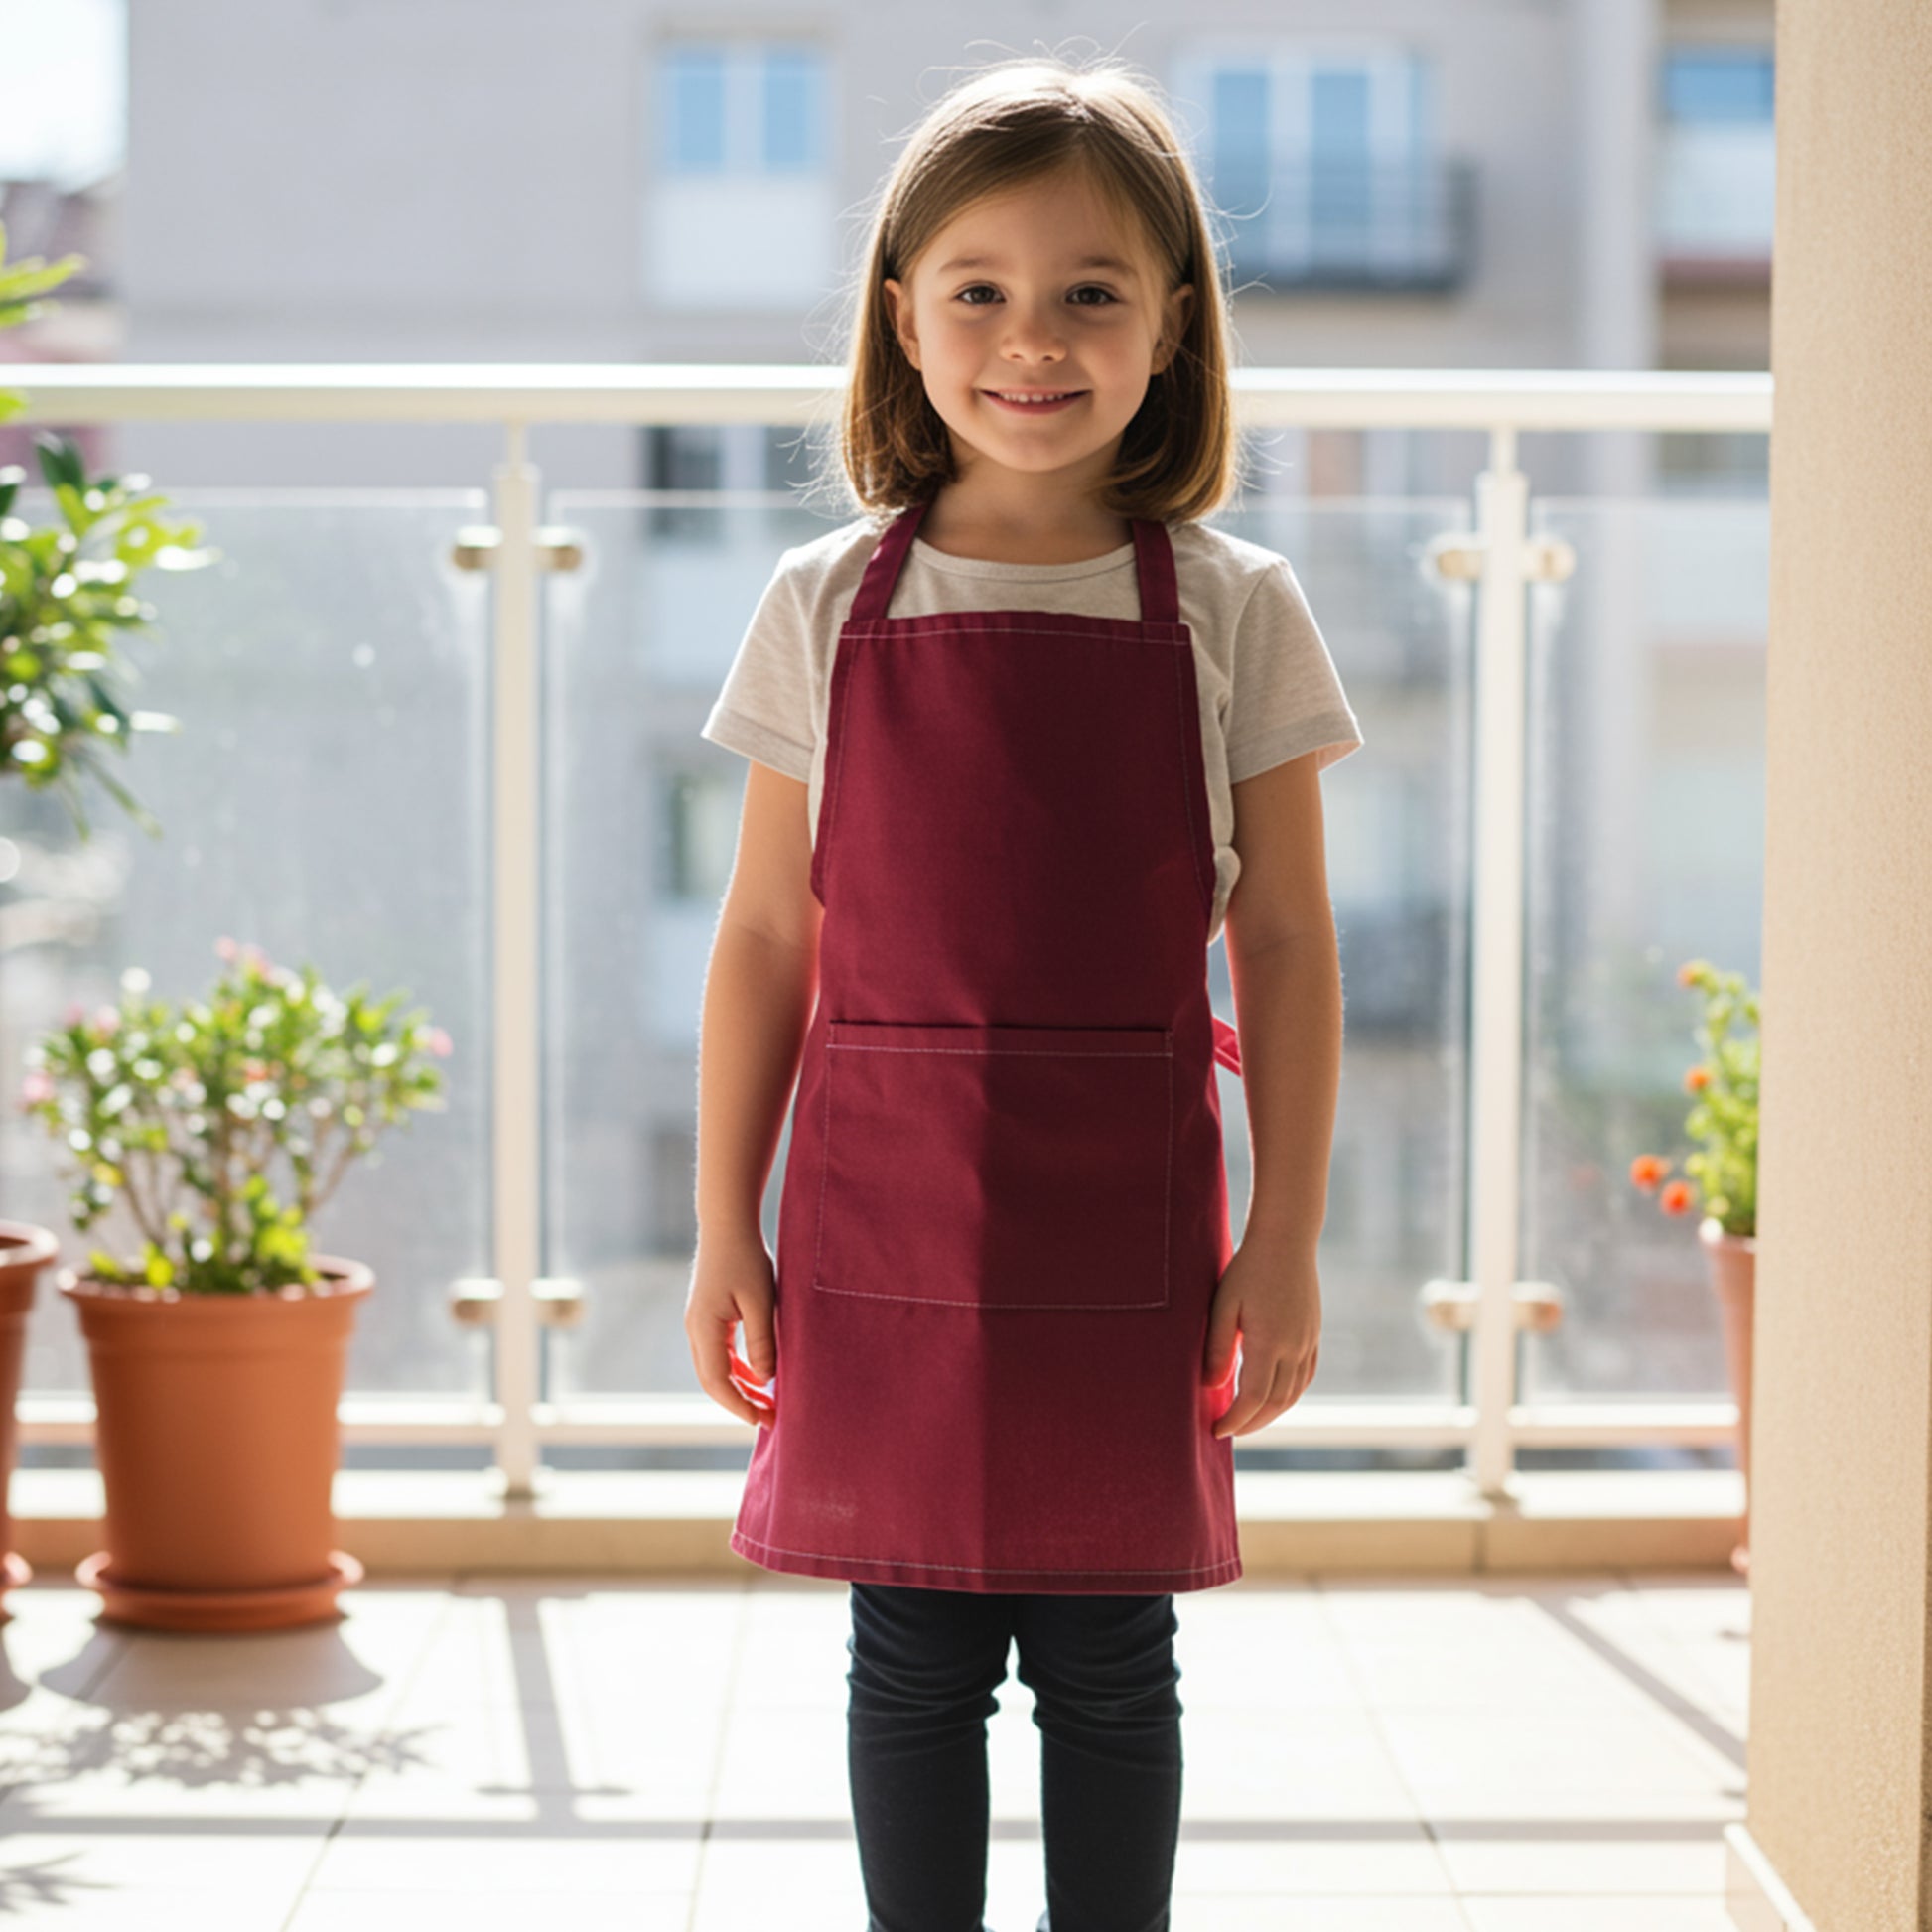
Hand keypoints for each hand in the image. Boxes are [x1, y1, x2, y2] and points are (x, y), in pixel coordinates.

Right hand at [685, 1226, 778, 1428]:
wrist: (727, 1224)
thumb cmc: (746, 1258)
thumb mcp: (761, 1301)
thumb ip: (762, 1342)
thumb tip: (765, 1380)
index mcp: (705, 1329)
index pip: (717, 1381)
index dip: (739, 1405)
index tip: (762, 1420)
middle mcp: (695, 1330)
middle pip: (712, 1380)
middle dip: (739, 1402)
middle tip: (769, 1418)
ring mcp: (698, 1323)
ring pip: (714, 1367)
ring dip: (738, 1386)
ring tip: (766, 1401)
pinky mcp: (706, 1315)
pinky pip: (718, 1352)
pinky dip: (736, 1367)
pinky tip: (757, 1374)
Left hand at [1202, 1234, 1320, 1438]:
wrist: (1287, 1240)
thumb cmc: (1248, 1269)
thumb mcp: (1223, 1305)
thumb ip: (1217, 1347)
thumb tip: (1211, 1387)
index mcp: (1269, 1342)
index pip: (1252, 1398)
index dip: (1235, 1419)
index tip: (1216, 1430)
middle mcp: (1294, 1348)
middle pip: (1275, 1403)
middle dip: (1251, 1423)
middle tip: (1229, 1430)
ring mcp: (1308, 1342)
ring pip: (1293, 1393)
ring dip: (1271, 1413)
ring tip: (1248, 1420)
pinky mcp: (1314, 1334)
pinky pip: (1306, 1376)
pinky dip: (1290, 1394)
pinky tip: (1275, 1397)